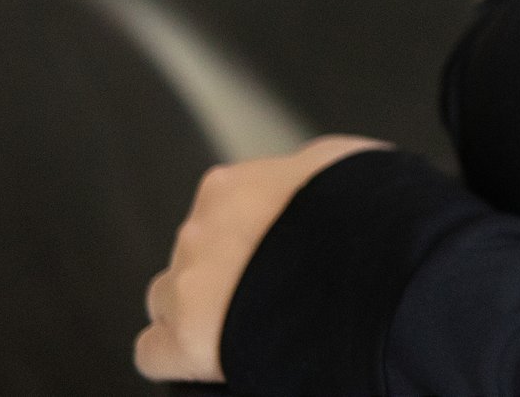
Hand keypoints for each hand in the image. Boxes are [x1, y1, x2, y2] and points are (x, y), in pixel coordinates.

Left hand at [133, 133, 392, 384]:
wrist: (365, 266)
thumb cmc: (364, 213)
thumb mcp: (342, 163)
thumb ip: (306, 174)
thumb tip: (311, 181)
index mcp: (230, 188)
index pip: (220, 208)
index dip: (251, 232)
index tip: (275, 245)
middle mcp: (200, 232)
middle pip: (195, 253)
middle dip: (224, 269)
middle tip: (269, 285)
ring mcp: (187, 286)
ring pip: (168, 299)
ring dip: (196, 309)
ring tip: (243, 322)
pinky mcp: (183, 340)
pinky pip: (154, 352)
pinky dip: (176, 355)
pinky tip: (208, 356)